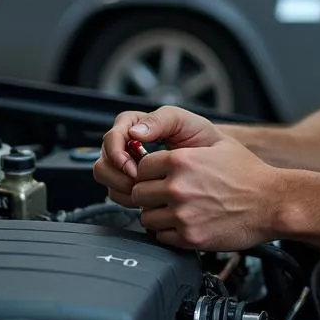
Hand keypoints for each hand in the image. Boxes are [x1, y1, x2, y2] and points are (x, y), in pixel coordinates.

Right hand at [93, 105, 222, 205]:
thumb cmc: (201, 137)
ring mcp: (126, 165)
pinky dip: (128, 198)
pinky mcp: (130, 183)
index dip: (117, 154)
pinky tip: (147, 197)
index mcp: (134, 124)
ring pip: (106, 179)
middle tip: (139, 182)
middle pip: (103, 161)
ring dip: (122, 188)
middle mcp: (126, 144)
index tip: (133, 168)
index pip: (111, 138)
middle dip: (118, 175)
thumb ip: (160, 121)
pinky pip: (116, 193)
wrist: (216, 159)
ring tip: (146, 189)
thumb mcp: (184, 122)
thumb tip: (134, 133)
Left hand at [131, 139, 277, 251]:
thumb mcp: (217, 144)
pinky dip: (168, 232)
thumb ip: (181, 145)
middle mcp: (178, 187)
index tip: (159, 176)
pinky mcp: (190, 237)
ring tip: (176, 210)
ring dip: (157, 214)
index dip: (149, 172)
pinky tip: (183, 224)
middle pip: (138, 193)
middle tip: (165, 194)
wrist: (273, 203)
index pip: (141, 167)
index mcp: (181, 160)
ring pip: (146, 217)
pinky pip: (160, 236)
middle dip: (149, 193)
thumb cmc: (248, 174)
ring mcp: (182, 214)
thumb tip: (155, 152)